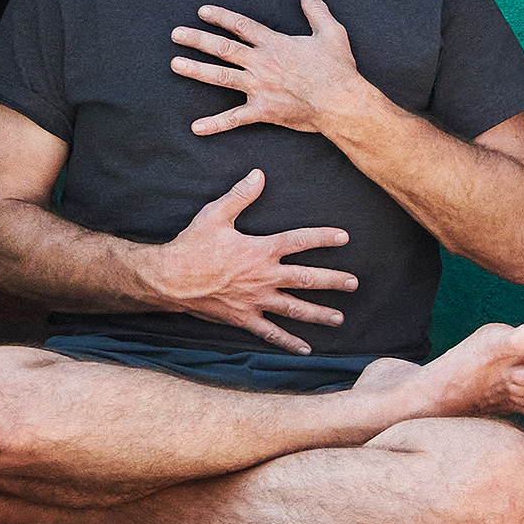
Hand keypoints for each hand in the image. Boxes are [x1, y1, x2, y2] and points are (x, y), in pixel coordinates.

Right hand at [145, 168, 358, 354]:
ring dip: (320, 313)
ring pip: (295, 308)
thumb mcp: (215, 215)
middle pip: (307, 279)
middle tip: (353, 283)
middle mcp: (264, 277)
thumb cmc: (192, 245)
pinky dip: (289, 342)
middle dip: (333, 280)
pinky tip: (305, 348)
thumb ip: (240, 196)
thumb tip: (259, 175)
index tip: (344, 238)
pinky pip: (271, 333)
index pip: (299, 241)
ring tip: (339, 318)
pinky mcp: (244, 318)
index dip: (323, 238)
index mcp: (260, 250)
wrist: (170, 278)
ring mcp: (256, 300)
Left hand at [170, 0, 368, 135]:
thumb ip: (316, 10)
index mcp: (274, 44)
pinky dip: (215, 124)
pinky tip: (196, 127)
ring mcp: (259, 87)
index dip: (220, 17)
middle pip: (223, 48)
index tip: (201, 11)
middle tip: (175, 34)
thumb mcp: (331, 33)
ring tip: (175, 64)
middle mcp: (261, 63)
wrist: (343, 102)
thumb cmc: (339, 69)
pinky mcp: (263, 110)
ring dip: (196, 70)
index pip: (240, 26)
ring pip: (221, 76)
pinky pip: (235, 118)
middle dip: (197, 39)